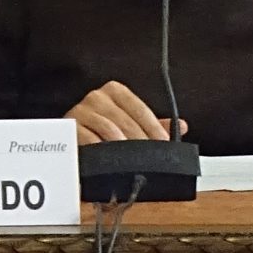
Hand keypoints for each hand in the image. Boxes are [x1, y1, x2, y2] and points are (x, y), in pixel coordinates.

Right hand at [65, 82, 184, 148]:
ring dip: (124, 148)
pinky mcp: (70, 126)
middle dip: (141, 142)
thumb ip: (152, 125)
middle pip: (126, 121)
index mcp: (114, 91)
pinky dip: (102, 150)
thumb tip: (181, 126)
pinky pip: (90, 138)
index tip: (164, 143)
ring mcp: (82, 110)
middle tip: (151, 158)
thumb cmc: (101, 131)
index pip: (139, 108)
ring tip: (134, 162)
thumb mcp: (129, 125)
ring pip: (110, 129)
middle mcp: (97, 96)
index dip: (153, 128)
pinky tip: (111, 159)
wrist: (72, 141)